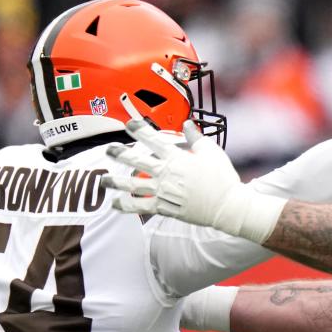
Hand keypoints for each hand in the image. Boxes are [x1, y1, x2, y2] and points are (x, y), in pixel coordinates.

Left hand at [101, 110, 285, 242]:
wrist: (227, 206)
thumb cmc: (223, 178)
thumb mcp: (212, 152)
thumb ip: (196, 137)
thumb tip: (187, 123)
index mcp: (177, 158)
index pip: (153, 140)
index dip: (139, 130)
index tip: (129, 124)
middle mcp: (166, 174)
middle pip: (136, 161)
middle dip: (120, 154)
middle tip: (108, 150)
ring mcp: (164, 192)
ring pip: (133, 185)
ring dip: (116, 182)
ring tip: (104, 180)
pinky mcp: (165, 208)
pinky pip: (141, 206)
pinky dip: (127, 206)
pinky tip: (116, 204)